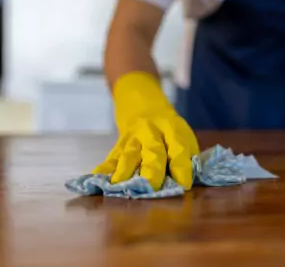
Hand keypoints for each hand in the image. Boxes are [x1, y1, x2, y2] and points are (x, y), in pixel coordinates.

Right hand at [92, 72, 199, 189]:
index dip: (182, 166)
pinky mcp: (119, 143)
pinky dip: (104, 168)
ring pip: (129, 153)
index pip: (178, 147)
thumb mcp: (181, 133)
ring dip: (124, 169)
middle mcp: (152, 131)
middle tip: (152, 186)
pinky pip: (111, 157)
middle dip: (152, 169)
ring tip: (119, 184)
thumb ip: (186, 155)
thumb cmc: (167, 126)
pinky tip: (97, 178)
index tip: (184, 185)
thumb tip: (187, 183)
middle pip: (153, 149)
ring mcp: (133, 137)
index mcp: (172, 129)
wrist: (139, 98)